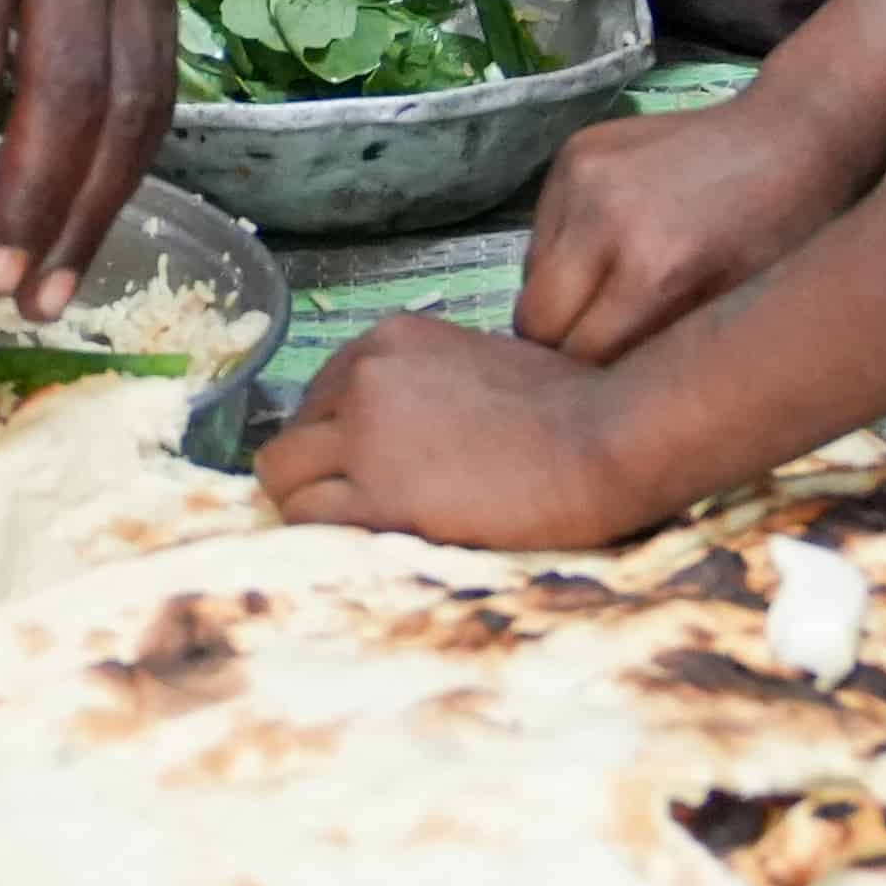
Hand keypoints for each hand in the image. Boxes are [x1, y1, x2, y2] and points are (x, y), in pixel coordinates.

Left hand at [257, 313, 682, 550]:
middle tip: (359, 510)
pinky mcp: (377, 493)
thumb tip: (405, 432)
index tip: (362, 472)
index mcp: (389, 340)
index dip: (333, 444)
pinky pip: (307, 520)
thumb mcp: (482, 366)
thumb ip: (427, 389)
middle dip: (317, 476)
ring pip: (281, 479)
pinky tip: (369, 546)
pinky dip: (325, 538)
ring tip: (363, 533)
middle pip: (292, 437)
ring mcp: (364, 432)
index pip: (317, 397)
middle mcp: (363, 375)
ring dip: (314, 509)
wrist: (604, 439)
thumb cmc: (570, 407)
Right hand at [506, 84, 881, 360]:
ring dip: (563, 291)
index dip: (596, 378)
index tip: (618, 382)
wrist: (791, 134)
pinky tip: (617, 240)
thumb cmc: (784, 236)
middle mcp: (602, 221)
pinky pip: (544, 227)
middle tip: (606, 340)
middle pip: (534, 320)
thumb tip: (606, 402)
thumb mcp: (738, 313)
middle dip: (563, 340)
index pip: (578, 356)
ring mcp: (580, 178)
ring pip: (531, 273)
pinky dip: (568, 247)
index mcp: (654, 272)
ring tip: (616, 286)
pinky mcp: (573, 152)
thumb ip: (663, 355)